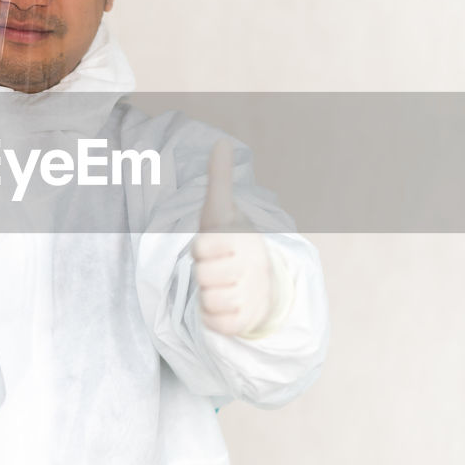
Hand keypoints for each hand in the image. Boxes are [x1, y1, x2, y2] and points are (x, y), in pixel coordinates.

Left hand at [192, 138, 275, 337]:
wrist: (262, 282)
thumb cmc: (233, 242)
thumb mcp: (223, 211)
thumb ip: (219, 178)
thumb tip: (221, 142)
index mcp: (243, 238)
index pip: (202, 247)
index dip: (201, 249)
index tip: (215, 247)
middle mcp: (251, 265)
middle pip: (202, 274)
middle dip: (204, 274)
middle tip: (220, 269)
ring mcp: (251, 293)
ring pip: (207, 299)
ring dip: (208, 295)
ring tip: (223, 286)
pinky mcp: (246, 320)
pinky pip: (214, 322)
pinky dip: (214, 317)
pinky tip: (226, 305)